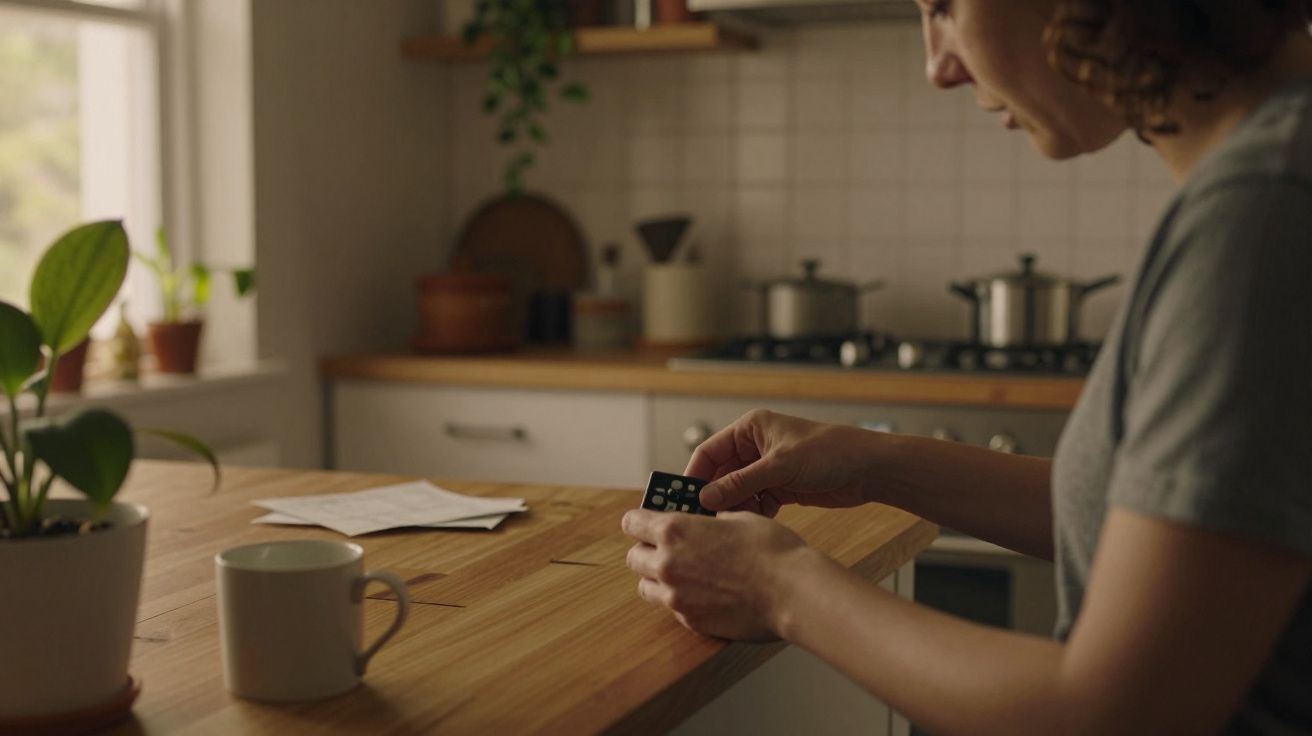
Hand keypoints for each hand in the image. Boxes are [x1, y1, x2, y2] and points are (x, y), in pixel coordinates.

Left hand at [622, 508, 810, 640]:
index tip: (647, 521)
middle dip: (647, 551)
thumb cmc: (771, 550)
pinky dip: (682, 600)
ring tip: (683, 574)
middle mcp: (667, 564)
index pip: (632, 522)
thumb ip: (711, 521)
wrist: (791, 591)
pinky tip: (706, 594)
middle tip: (666, 548)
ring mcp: (676, 597)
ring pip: (646, 588)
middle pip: (634, 557)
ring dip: (657, 579)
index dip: (640, 520)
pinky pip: (673, 609)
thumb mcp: (739, 518)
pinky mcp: (691, 622)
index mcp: (675, 531)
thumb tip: (706, 522)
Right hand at [686, 410, 881, 514]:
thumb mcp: (779, 467)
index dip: (694, 474)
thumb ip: (740, 483)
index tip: (682, 498)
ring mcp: (768, 468)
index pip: (709, 451)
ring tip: (730, 525)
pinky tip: (752, 525)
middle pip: (721, 474)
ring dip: (734, 508)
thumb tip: (705, 498)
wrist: (868, 469)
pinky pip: (755, 502)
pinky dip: (752, 513)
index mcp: (750, 429)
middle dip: (713, 495)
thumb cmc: (829, 452)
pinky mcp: (780, 487)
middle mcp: (755, 447)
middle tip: (701, 519)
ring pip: (737, 491)